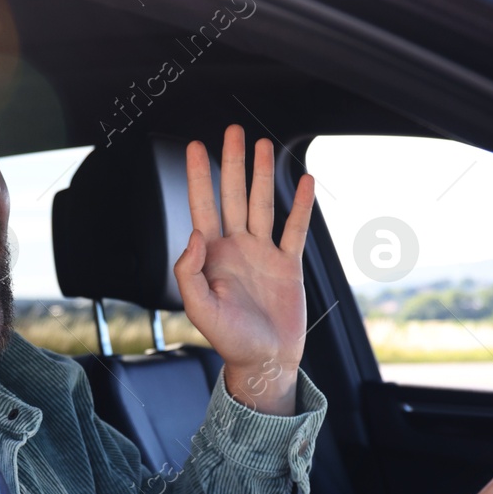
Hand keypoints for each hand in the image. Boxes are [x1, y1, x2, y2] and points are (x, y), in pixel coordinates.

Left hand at [173, 124, 315, 413]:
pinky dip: (300, 206)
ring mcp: (263, 254)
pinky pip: (295, 229)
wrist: (264, 362)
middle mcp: (236, 249)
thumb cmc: (229, 340)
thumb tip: (195, 233)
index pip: (202, 207)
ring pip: (262, 205)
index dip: (198, 176)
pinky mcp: (288, 265)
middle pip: (233, 196)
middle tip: (232, 132)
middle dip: (232, 163)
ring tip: (263, 145)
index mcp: (211, 257)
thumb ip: (188, 272)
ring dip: (263, 175)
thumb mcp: (199, 309)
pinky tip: (304, 181)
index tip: (194, 146)